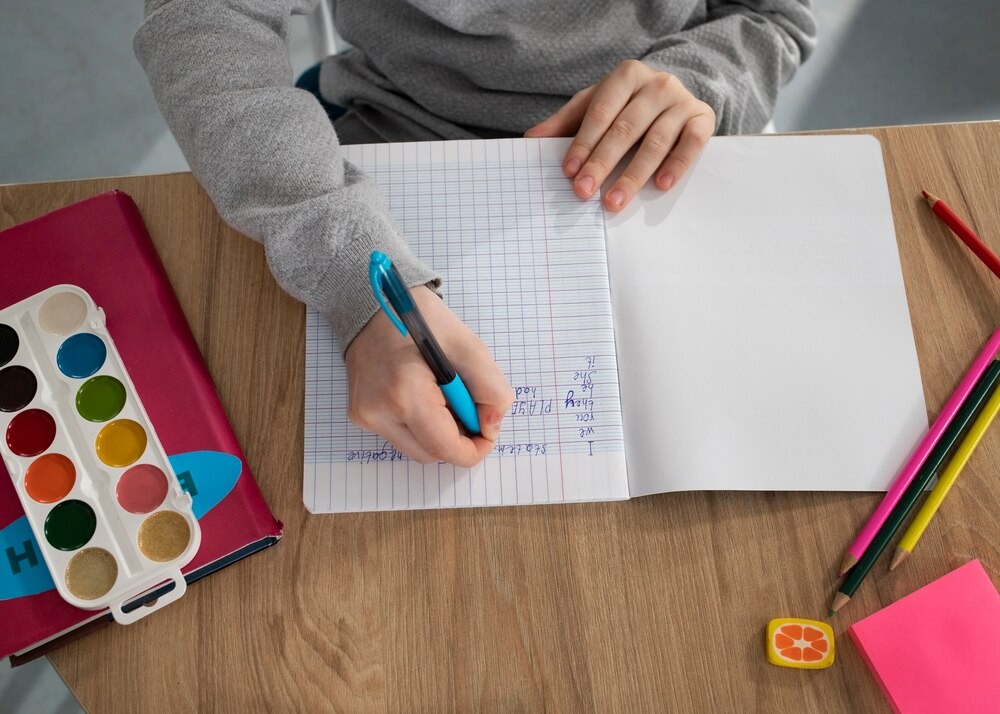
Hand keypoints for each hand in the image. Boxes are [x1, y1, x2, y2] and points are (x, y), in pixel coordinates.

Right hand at [345, 286, 513, 466]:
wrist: (372, 304)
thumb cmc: (421, 319)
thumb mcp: (468, 346)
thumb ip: (490, 389)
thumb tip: (491, 427)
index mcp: (405, 392)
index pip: (445, 448)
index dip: (474, 449)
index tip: (488, 432)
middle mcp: (378, 411)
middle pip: (433, 454)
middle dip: (458, 439)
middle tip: (468, 405)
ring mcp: (366, 416)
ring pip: (417, 449)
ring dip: (439, 433)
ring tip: (445, 396)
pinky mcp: (360, 415)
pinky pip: (401, 436)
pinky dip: (421, 425)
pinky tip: (424, 395)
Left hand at [525, 59, 715, 211]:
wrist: (674, 96)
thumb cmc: (627, 105)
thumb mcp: (596, 105)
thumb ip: (565, 122)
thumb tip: (530, 141)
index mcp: (626, 76)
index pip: (600, 112)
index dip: (583, 143)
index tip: (569, 172)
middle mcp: (657, 84)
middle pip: (625, 129)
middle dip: (602, 163)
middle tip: (584, 192)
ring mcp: (682, 101)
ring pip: (655, 141)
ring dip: (633, 175)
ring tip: (614, 202)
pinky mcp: (703, 119)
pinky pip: (691, 144)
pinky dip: (676, 165)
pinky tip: (660, 185)